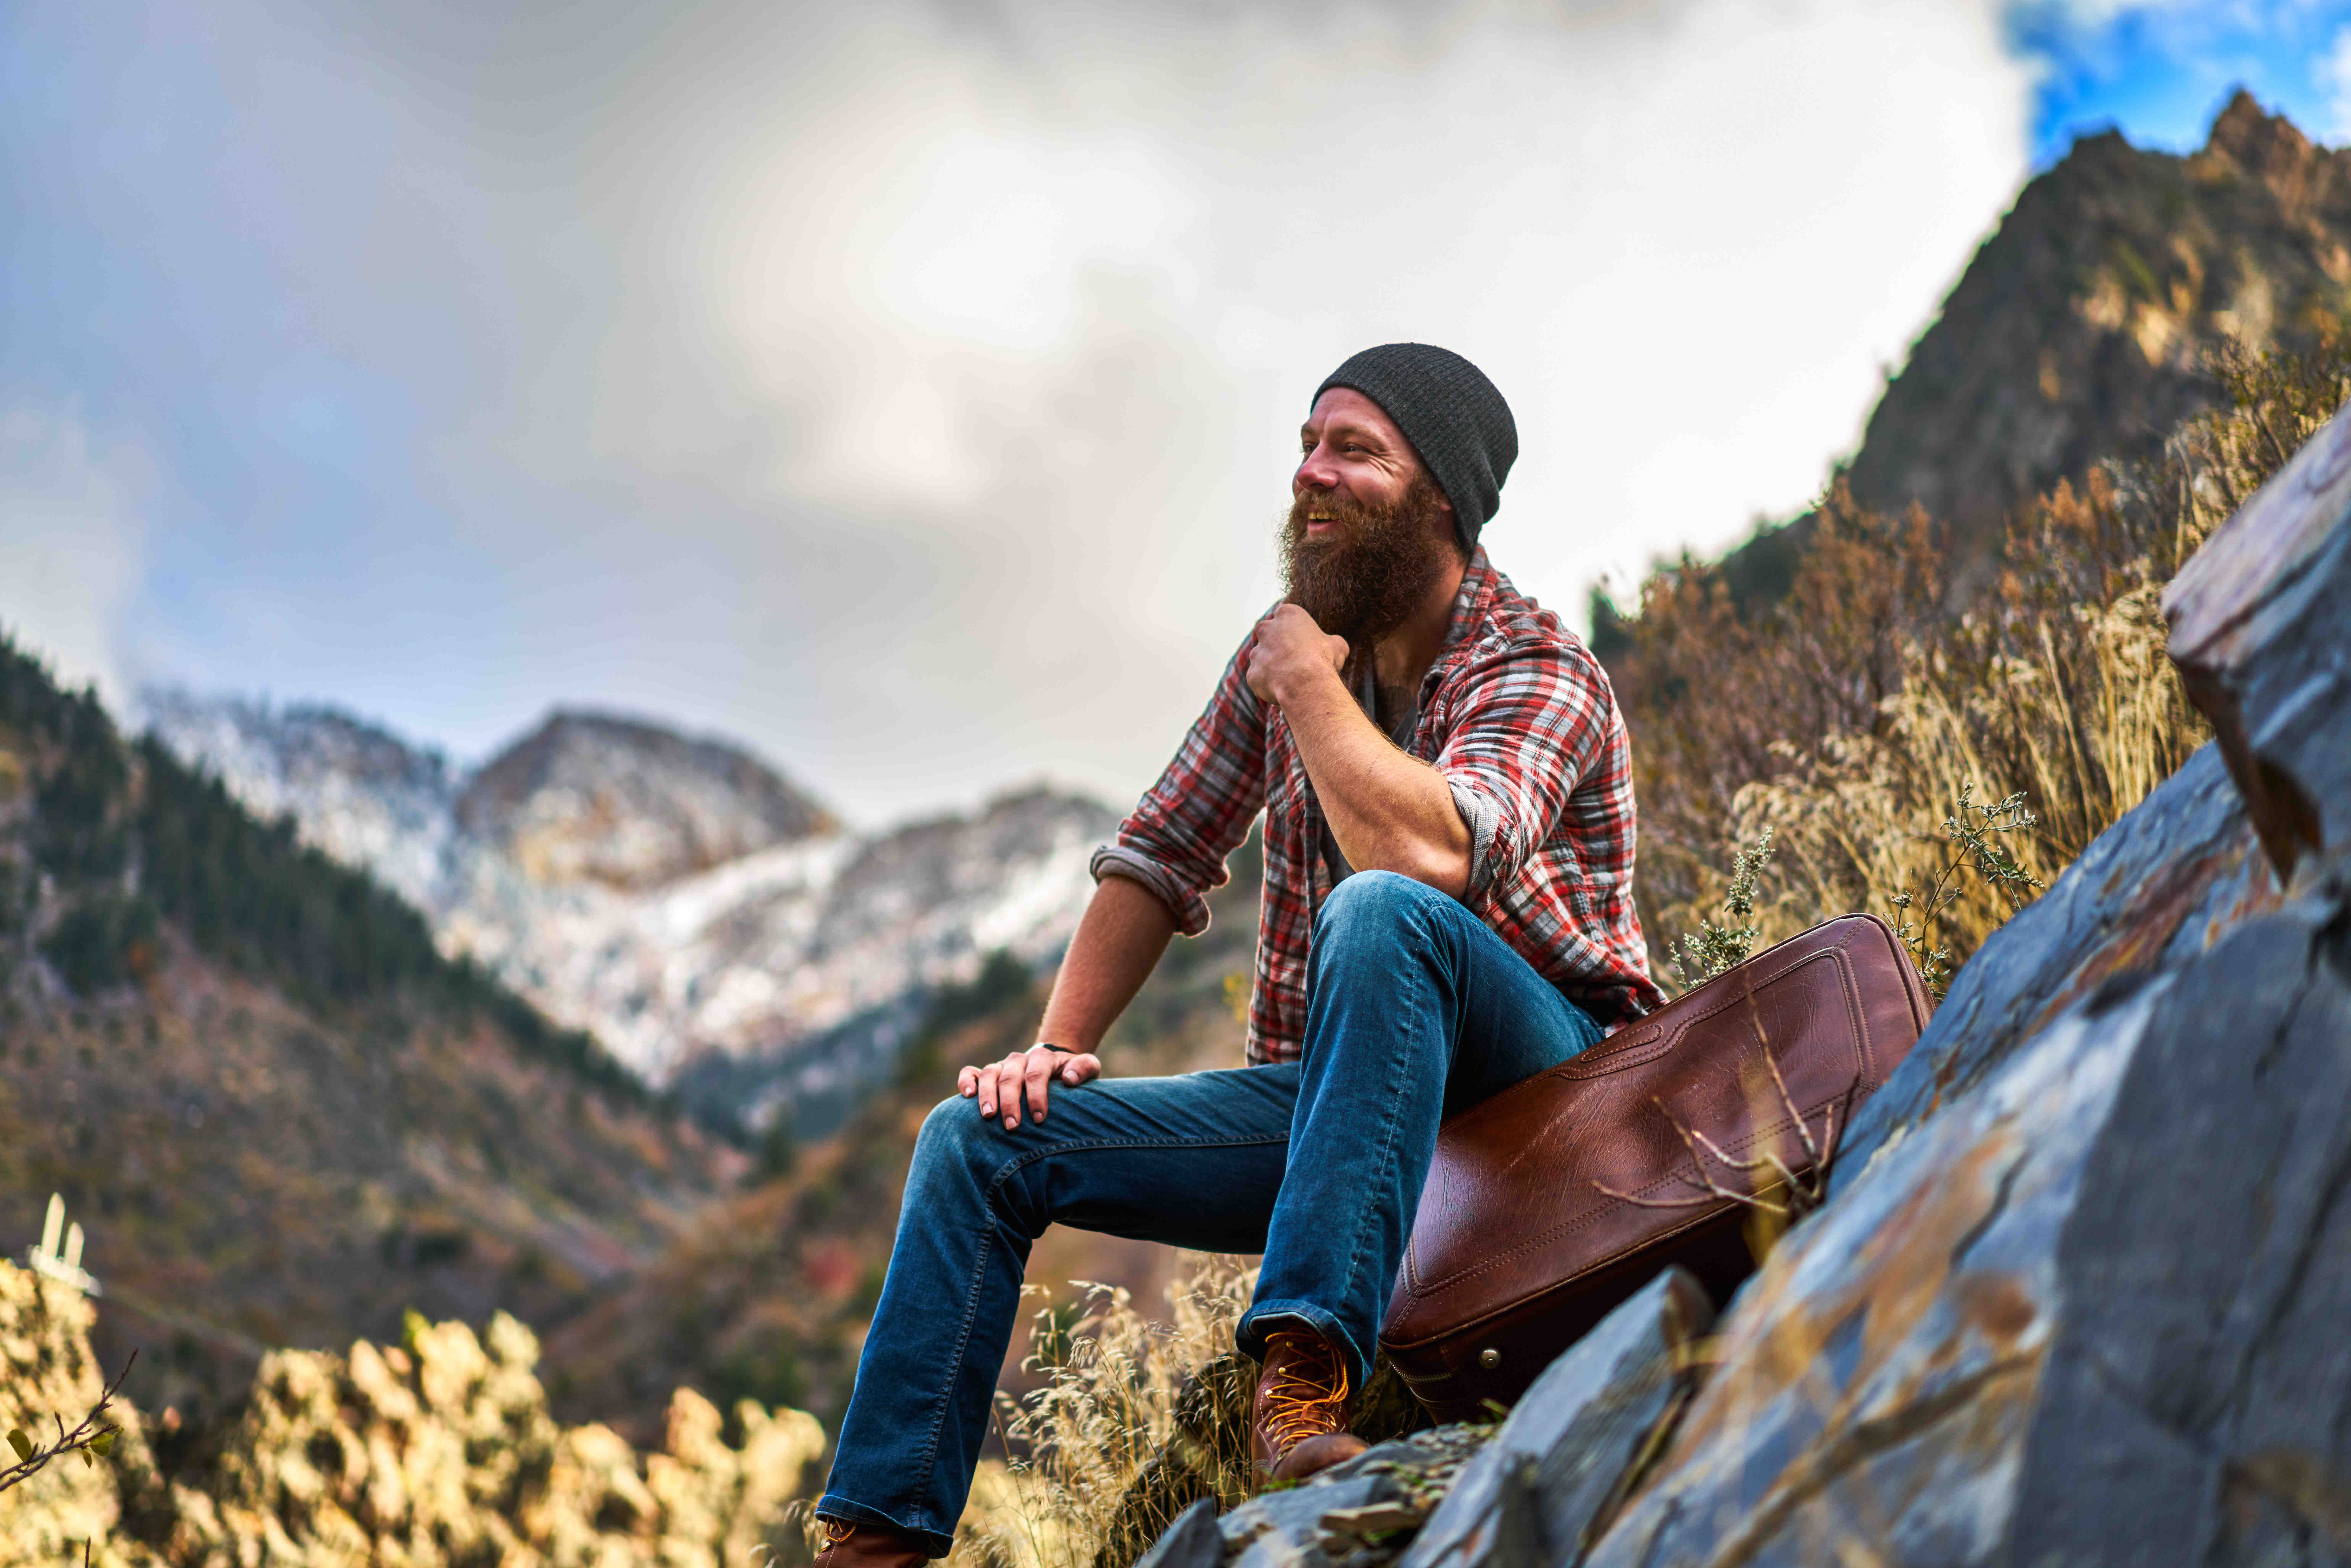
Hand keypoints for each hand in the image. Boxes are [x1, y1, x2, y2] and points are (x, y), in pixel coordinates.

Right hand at [960, 1045, 1101, 1129]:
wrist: (1055, 1064)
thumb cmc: (1071, 1073)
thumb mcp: (1088, 1067)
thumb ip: (1084, 1068)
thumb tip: (1069, 1078)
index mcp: (1043, 1057)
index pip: (1036, 1074)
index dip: (1037, 1096)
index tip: (1039, 1118)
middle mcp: (1019, 1059)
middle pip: (1011, 1076)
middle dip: (1011, 1102)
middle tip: (1012, 1126)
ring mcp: (1002, 1066)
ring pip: (989, 1073)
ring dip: (987, 1094)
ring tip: (988, 1116)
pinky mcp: (988, 1074)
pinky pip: (971, 1072)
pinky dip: (966, 1080)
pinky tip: (967, 1095)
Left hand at [1244, 604, 1348, 706]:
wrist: (1306, 682)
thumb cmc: (1323, 659)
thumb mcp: (1338, 646)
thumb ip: (1332, 642)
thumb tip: (1335, 647)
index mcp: (1287, 614)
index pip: (1287, 618)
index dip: (1296, 632)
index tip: (1304, 643)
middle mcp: (1267, 629)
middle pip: (1269, 634)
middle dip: (1278, 645)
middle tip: (1294, 659)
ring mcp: (1256, 652)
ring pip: (1262, 658)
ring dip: (1273, 666)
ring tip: (1291, 679)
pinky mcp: (1252, 673)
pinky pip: (1260, 679)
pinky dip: (1269, 684)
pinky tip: (1284, 689)